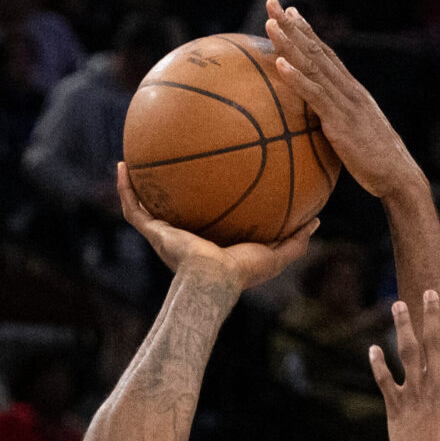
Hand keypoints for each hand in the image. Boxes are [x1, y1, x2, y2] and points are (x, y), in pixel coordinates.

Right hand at [116, 163, 317, 291]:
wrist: (214, 280)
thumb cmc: (242, 273)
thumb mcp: (276, 254)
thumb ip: (295, 238)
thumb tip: (317, 220)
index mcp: (208, 243)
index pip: (205, 218)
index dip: (205, 201)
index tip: (209, 180)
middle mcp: (182, 237)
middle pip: (172, 209)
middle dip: (168, 190)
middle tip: (169, 164)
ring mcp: (164, 235)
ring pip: (145, 205)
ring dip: (137, 185)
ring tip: (132, 159)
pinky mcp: (154, 232)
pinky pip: (133, 207)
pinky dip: (125, 189)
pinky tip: (122, 166)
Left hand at [263, 0, 422, 201]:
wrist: (397, 175)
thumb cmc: (375, 160)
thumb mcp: (354, 133)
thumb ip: (337, 120)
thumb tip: (319, 122)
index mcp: (351, 89)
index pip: (326, 53)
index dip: (307, 31)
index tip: (291, 12)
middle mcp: (348, 88)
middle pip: (316, 50)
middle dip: (293, 25)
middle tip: (272, 2)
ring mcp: (345, 102)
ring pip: (313, 66)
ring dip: (290, 44)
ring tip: (270, 24)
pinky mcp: (340, 122)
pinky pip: (315, 96)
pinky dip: (297, 78)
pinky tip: (280, 64)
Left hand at [368, 291, 439, 440]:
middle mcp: (439, 388)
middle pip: (435, 343)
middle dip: (433, 315)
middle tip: (429, 291)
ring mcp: (416, 396)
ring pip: (407, 353)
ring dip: (403, 326)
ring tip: (398, 304)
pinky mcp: (397, 409)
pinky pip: (385, 381)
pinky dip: (378, 364)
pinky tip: (373, 348)